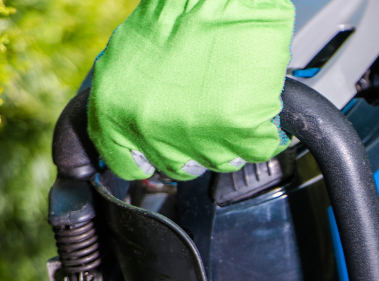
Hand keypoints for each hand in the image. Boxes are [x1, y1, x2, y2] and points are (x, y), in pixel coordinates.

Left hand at [88, 0, 294, 181]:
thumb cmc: (180, 9)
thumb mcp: (130, 53)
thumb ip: (128, 99)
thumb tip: (135, 131)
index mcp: (114, 108)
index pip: (124, 161)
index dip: (144, 159)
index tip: (155, 155)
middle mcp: (149, 127)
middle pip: (176, 166)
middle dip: (192, 144)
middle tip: (204, 113)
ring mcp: (195, 133)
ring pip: (218, 161)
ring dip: (230, 138)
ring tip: (233, 98)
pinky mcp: (238, 129)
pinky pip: (257, 148)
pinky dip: (264, 131)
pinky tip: (259, 106)